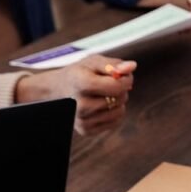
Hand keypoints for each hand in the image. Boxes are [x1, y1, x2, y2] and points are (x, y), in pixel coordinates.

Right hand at [16, 55, 135, 135]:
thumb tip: (131, 67)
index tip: (122, 74)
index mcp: (82, 83)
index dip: (126, 79)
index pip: (117, 86)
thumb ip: (114, 64)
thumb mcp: (94, 61)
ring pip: (120, 111)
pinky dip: (114, 112)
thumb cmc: (80, 73)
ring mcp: (82, 120)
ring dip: (118, 101)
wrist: (59, 90)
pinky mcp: (86, 130)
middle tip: (108, 83)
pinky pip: (115, 122)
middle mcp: (80, 105)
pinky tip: (102, 105)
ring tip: (104, 94)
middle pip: (120, 98)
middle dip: (121, 89)